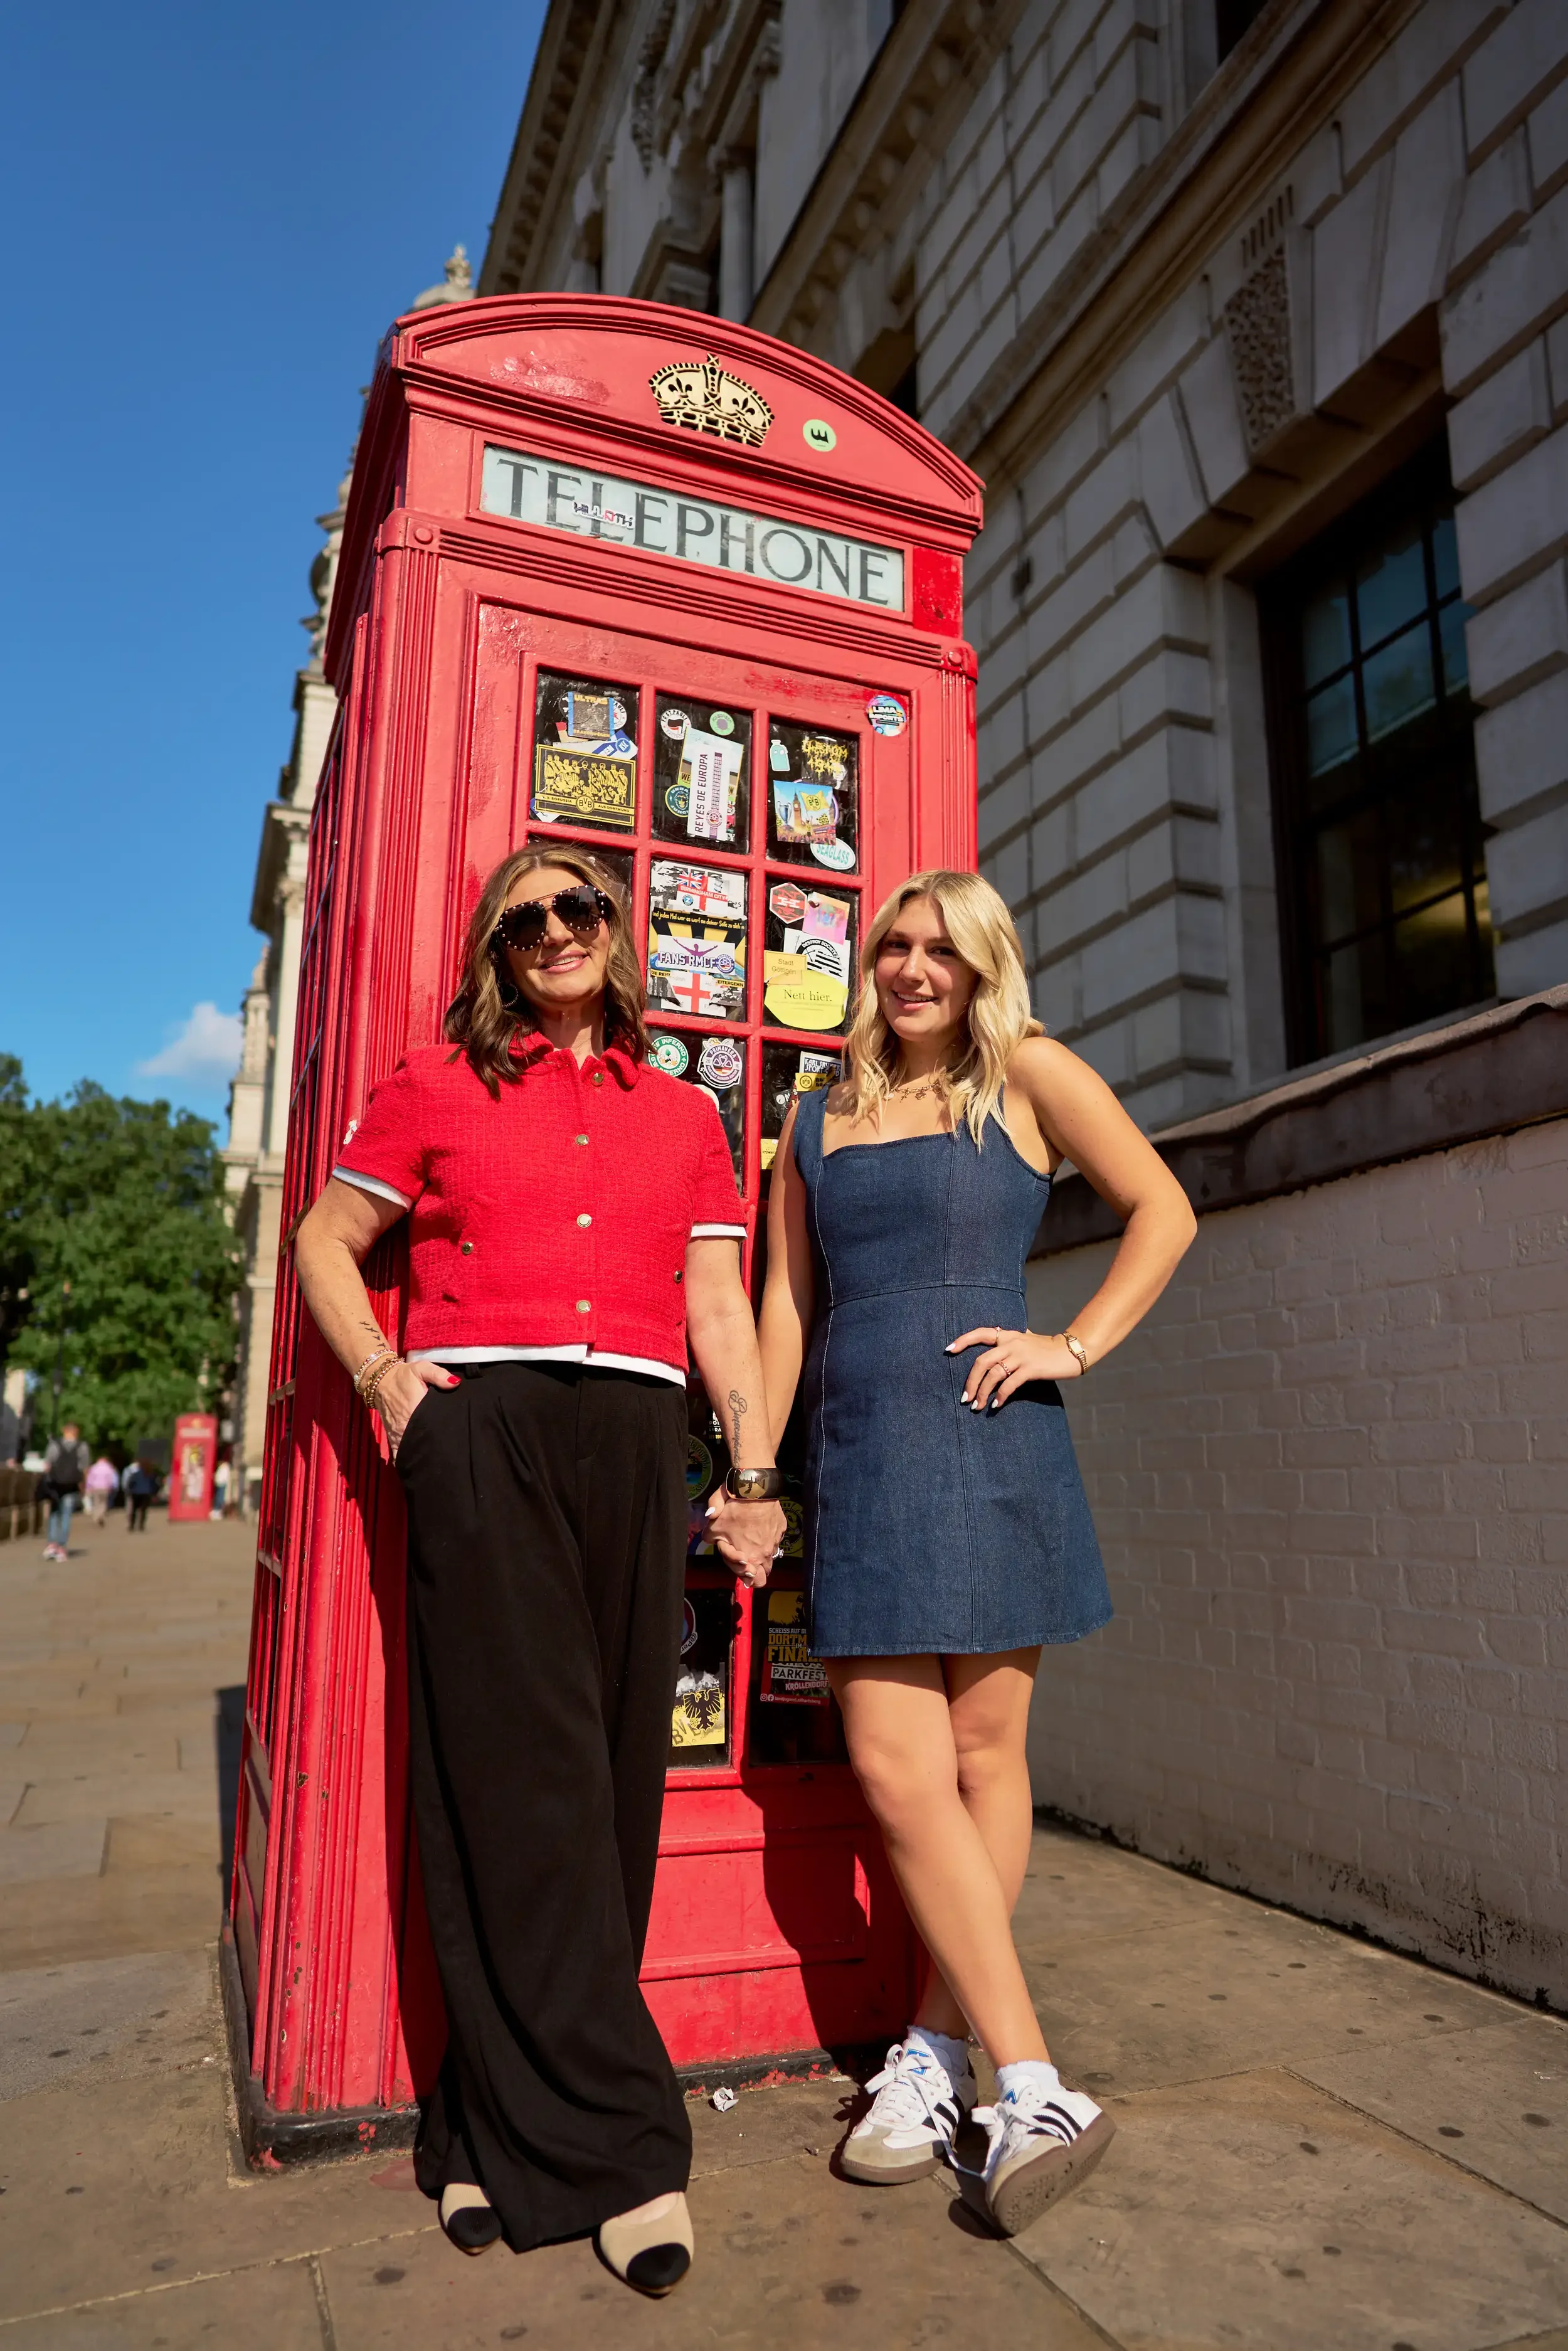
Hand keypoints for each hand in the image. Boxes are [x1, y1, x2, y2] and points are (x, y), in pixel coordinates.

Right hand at [375, 1359, 459, 1457]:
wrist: (380, 1380)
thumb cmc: (404, 1375)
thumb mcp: (422, 1369)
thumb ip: (439, 1375)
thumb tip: (455, 1383)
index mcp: (415, 1411)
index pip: (431, 1430)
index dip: (443, 1437)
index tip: (454, 1442)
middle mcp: (405, 1426)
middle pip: (423, 1444)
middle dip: (435, 1451)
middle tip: (450, 1455)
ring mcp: (397, 1434)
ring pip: (411, 1451)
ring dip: (422, 1456)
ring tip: (437, 1463)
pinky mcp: (393, 1437)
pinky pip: (400, 1452)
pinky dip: (408, 1459)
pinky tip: (419, 1467)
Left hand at [704, 1490, 785, 1587]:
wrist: (755, 1488)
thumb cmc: (734, 1508)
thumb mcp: (714, 1525)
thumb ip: (710, 1537)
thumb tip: (710, 1539)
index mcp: (749, 1557)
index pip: (750, 1580)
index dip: (738, 1570)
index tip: (734, 1555)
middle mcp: (766, 1553)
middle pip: (763, 1575)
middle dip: (754, 1571)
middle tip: (745, 1558)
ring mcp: (775, 1541)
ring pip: (770, 1557)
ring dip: (760, 1554)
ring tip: (751, 1539)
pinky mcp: (781, 1528)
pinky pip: (775, 1539)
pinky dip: (767, 1536)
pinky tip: (759, 1526)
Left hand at [948, 1325, 1083, 1410]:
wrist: (1071, 1351)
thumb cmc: (1048, 1348)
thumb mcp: (1027, 1339)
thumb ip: (1013, 1341)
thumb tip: (1000, 1339)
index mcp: (1008, 1335)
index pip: (981, 1333)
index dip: (963, 1340)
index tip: (948, 1350)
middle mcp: (1011, 1343)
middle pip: (981, 1361)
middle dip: (970, 1382)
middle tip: (964, 1398)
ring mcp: (1021, 1356)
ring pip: (993, 1375)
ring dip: (982, 1393)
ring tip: (976, 1406)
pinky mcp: (1030, 1369)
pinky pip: (1009, 1384)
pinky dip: (1000, 1397)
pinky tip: (995, 1406)